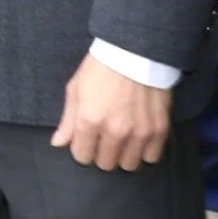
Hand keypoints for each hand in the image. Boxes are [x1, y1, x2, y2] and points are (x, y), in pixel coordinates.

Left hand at [52, 53, 171, 170]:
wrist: (134, 54)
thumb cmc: (99, 70)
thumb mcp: (75, 90)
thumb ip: (68, 121)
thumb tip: (58, 144)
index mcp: (90, 121)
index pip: (82, 156)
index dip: (81, 149)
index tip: (85, 140)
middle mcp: (115, 131)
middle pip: (105, 164)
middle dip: (101, 153)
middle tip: (103, 139)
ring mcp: (140, 133)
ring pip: (129, 165)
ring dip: (123, 155)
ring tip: (121, 140)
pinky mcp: (160, 130)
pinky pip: (151, 157)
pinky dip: (144, 152)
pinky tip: (138, 139)